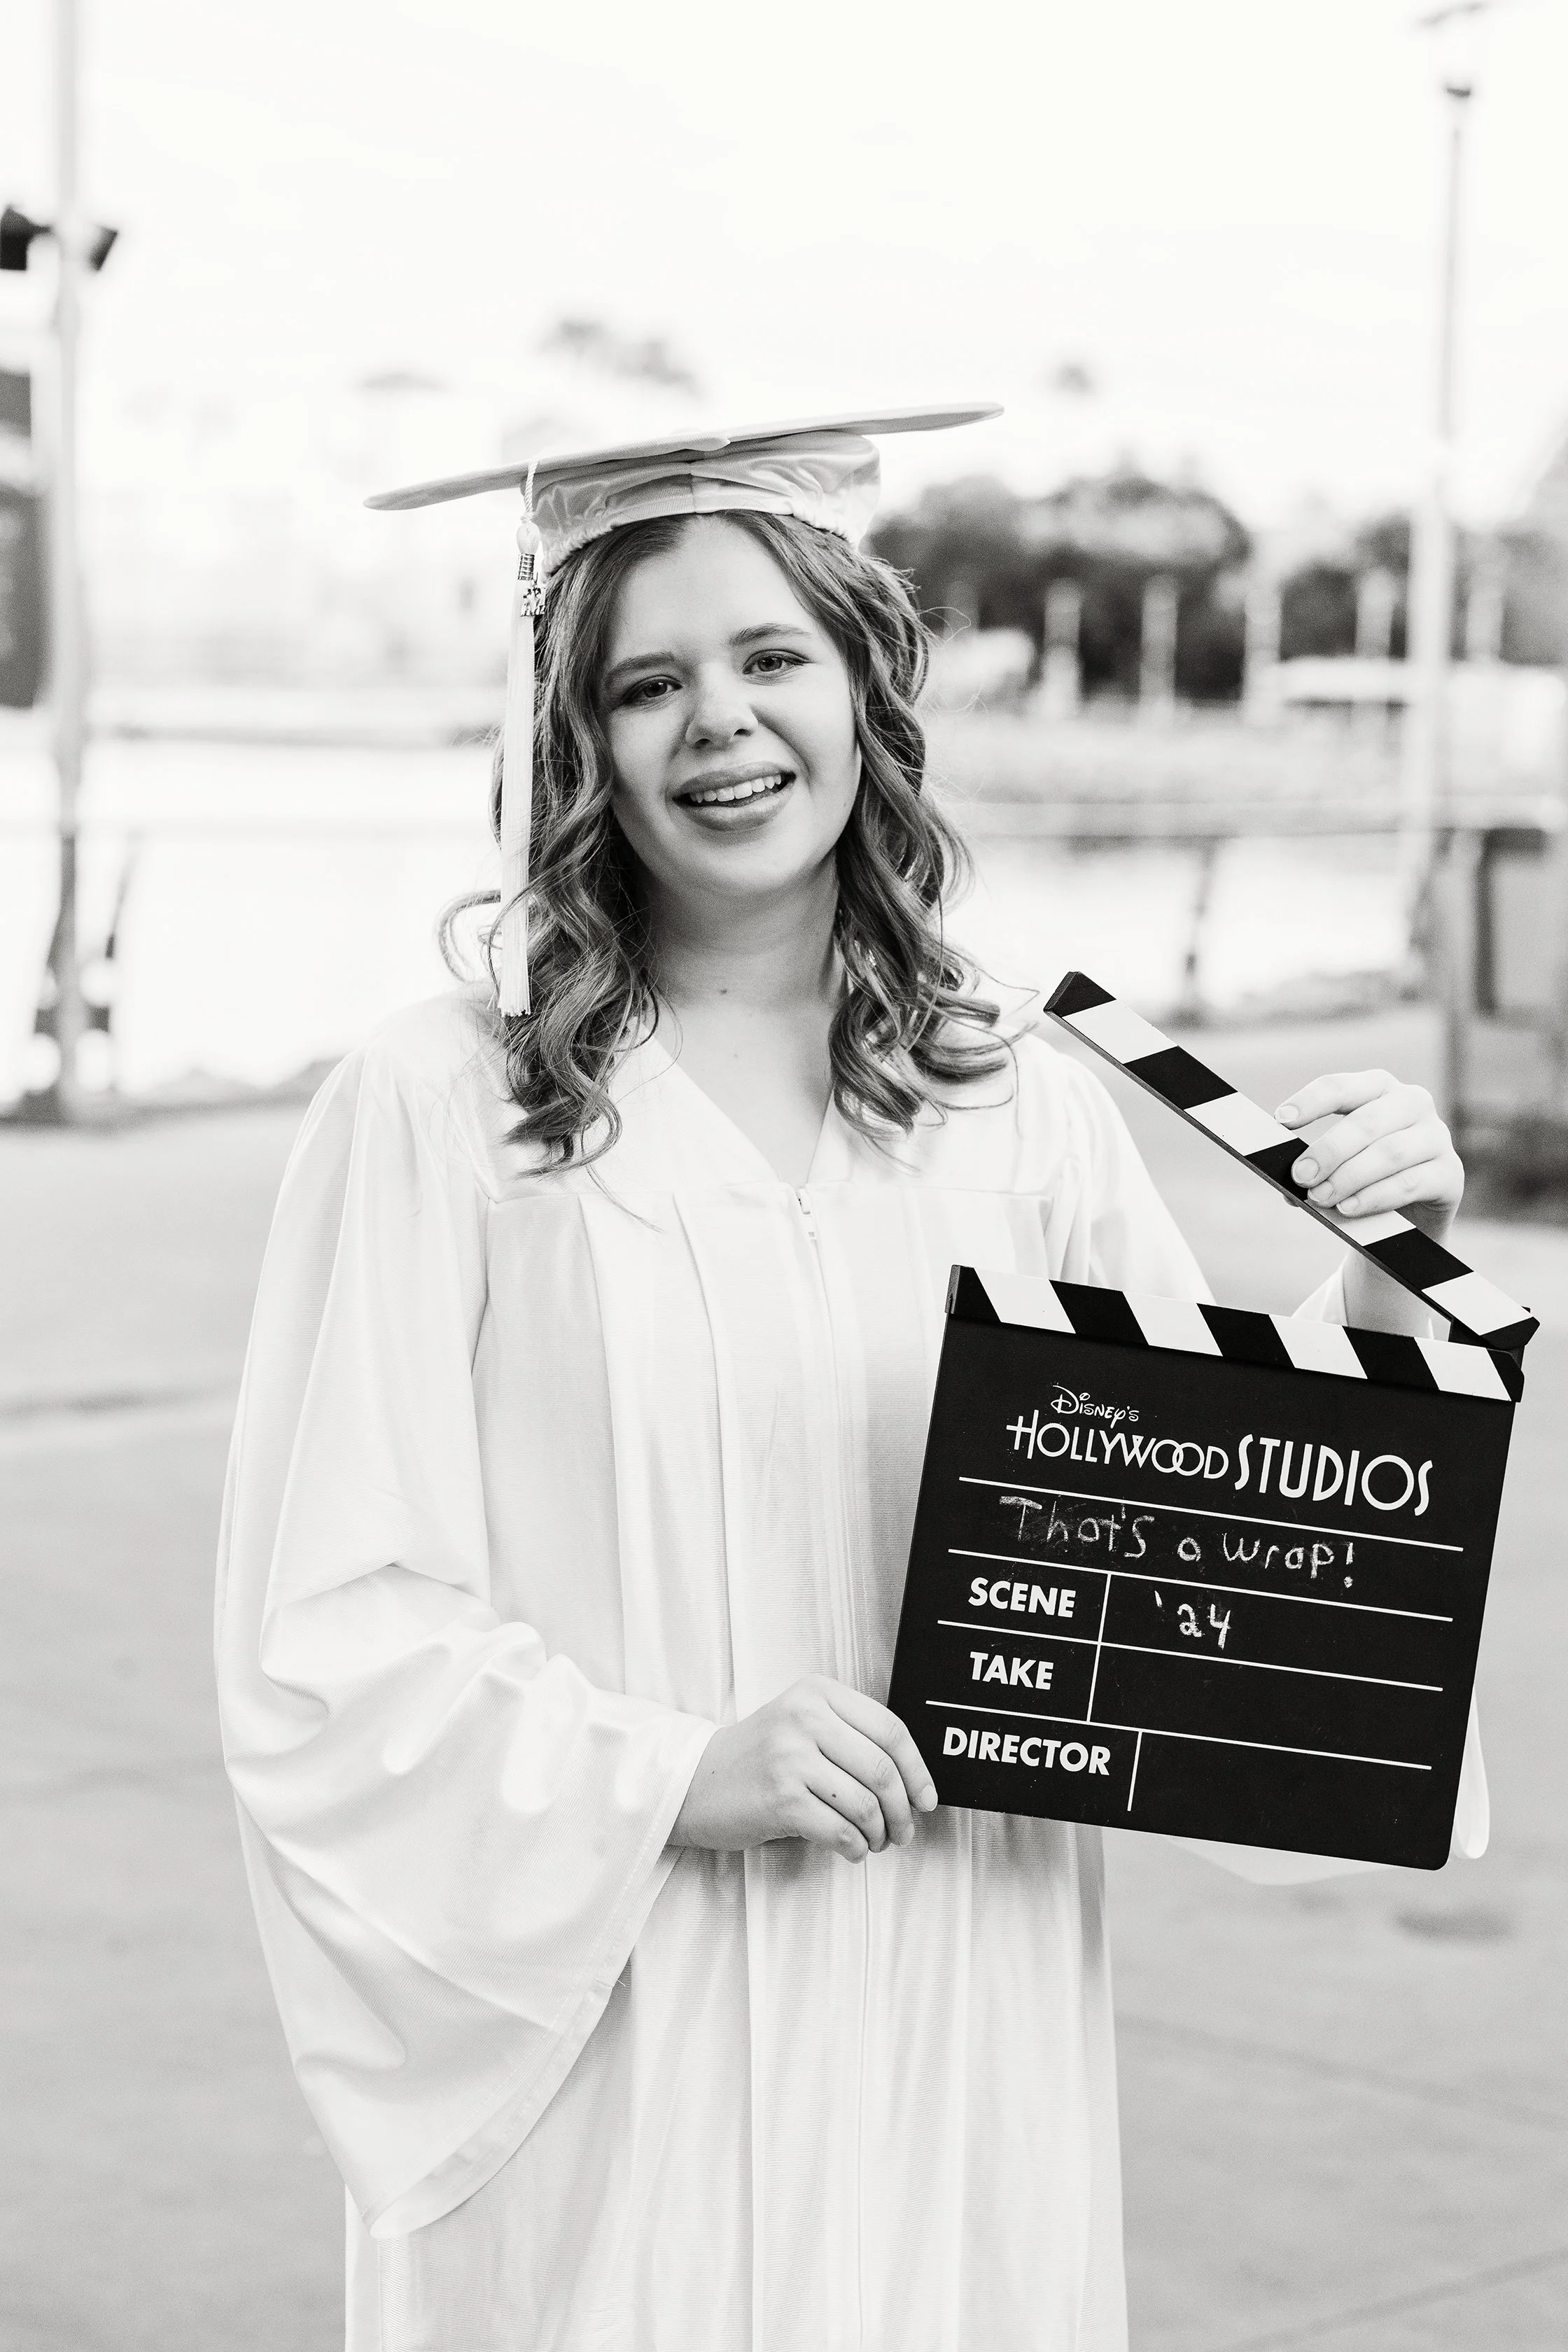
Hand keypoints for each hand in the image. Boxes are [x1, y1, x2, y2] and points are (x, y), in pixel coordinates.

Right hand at [670, 1676, 938, 1862]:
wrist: (695, 1782)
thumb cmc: (759, 1760)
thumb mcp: (802, 1724)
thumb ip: (849, 1736)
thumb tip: (912, 1781)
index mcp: (817, 1693)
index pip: (890, 1729)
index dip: (917, 1770)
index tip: (926, 1799)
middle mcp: (805, 1717)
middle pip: (882, 1769)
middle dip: (903, 1810)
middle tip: (904, 1831)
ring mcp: (790, 1756)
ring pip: (865, 1804)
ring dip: (880, 1833)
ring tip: (875, 1841)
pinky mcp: (780, 1797)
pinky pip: (841, 1830)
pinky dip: (856, 1848)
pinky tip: (852, 1849)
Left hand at [1275, 1070, 1462, 1238]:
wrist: (1409, 1216)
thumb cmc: (1363, 1178)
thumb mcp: (1336, 1164)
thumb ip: (1313, 1166)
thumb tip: (1285, 1184)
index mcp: (1378, 1088)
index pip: (1342, 1087)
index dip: (1311, 1102)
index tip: (1280, 1120)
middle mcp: (1412, 1103)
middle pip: (1367, 1122)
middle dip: (1329, 1150)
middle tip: (1300, 1176)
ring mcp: (1436, 1136)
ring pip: (1390, 1153)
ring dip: (1350, 1177)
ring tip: (1320, 1197)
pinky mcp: (1451, 1173)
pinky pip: (1411, 1183)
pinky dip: (1376, 1197)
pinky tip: (1350, 1208)